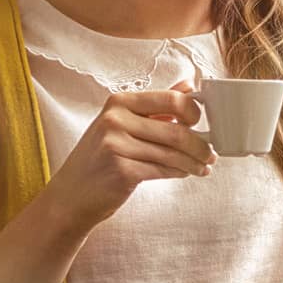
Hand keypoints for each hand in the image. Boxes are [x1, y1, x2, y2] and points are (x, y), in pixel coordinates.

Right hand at [43, 82, 214, 230]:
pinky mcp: (121, 170)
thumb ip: (156, 105)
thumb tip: (189, 86)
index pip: (171, 99)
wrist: (71, 195)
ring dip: (194, 162)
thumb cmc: (100, 158)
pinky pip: (164, 170)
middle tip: (210, 153)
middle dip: (201, 145)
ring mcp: (116, 145)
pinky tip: (185, 173)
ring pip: (173, 153)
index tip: (202, 123)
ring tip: (203, 167)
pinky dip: (180, 173)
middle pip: (177, 130)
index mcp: (119, 102)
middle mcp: (115, 119)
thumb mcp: (122, 124)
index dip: (193, 111)